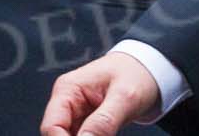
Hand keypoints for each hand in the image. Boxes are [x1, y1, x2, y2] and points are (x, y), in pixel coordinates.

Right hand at [40, 53, 161, 135]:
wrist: (146, 70)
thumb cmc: (135, 74)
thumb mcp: (124, 97)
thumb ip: (103, 121)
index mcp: (68, 89)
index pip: (52, 126)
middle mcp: (67, 102)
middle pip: (57, 134)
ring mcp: (76, 114)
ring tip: (107, 134)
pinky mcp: (86, 123)